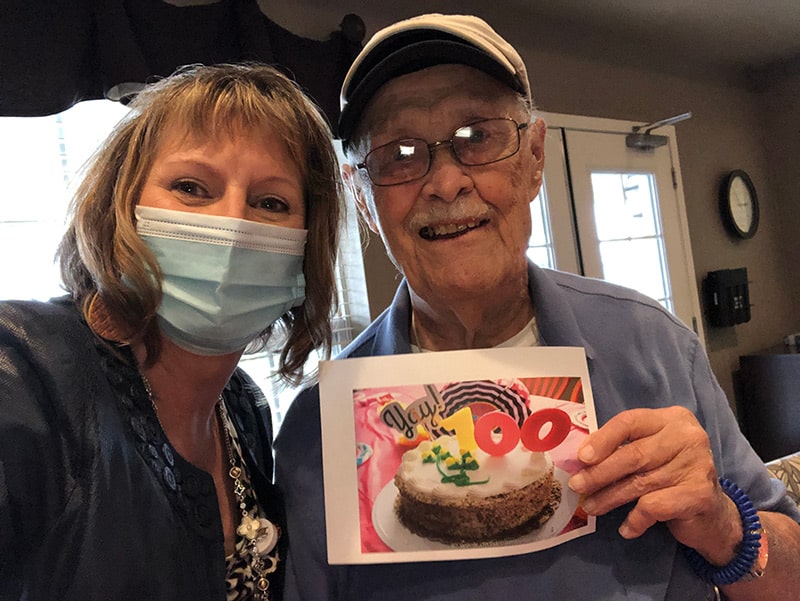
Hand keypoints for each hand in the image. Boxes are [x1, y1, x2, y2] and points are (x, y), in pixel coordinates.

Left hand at [568, 406, 741, 564]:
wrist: (714, 515)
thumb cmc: (673, 477)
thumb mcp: (651, 453)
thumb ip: (625, 448)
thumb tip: (583, 457)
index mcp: (672, 419)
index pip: (630, 421)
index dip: (602, 439)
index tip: (581, 457)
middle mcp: (687, 437)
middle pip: (632, 454)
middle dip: (599, 472)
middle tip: (577, 485)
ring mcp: (697, 464)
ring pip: (640, 482)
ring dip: (610, 497)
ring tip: (591, 507)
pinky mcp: (699, 493)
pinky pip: (654, 506)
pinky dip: (635, 519)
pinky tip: (626, 528)